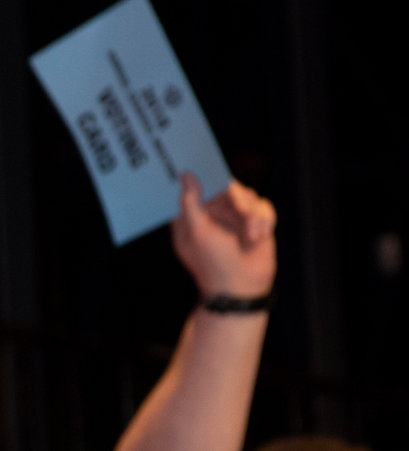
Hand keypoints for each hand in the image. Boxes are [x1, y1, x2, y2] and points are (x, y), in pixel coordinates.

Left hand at [171, 173, 276, 298]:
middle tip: (242, 211)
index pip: (197, 185)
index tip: (207, 162)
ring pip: (249, 195)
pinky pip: (264, 207)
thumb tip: (186, 174)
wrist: (240, 289)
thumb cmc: (212, 263)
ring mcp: (236, 218)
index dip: (202, 174)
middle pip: (228, 186)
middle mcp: (215, 213)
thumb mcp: (196, 232)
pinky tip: (257, 236)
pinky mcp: (257, 223)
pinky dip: (264, 220)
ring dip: (252, 214)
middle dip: (237, 198)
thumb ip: (191, 202)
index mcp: (194, 214)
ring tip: (250, 235)